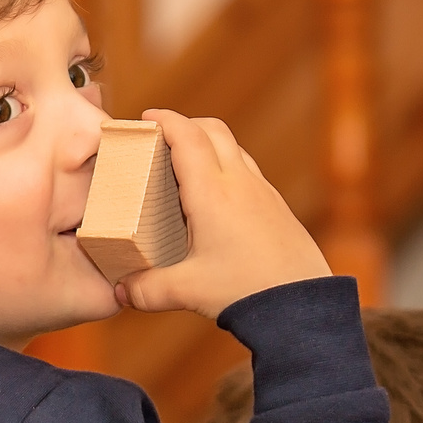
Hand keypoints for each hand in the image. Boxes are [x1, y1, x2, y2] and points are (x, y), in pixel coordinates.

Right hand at [113, 110, 329, 318]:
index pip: (187, 136)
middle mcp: (239, 182)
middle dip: (185, 124)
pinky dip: (227, 166)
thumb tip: (120, 291)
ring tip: (186, 166)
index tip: (145, 118)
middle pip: (213, 129)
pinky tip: (217, 198)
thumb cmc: (247, 291)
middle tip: (161, 138)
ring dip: (209, 143)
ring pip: (234, 147)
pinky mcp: (276, 205)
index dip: (165, 120)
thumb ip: (145, 290)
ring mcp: (263, 191)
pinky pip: (249, 170)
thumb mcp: (186, 291)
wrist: (302, 304)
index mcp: (212, 193)